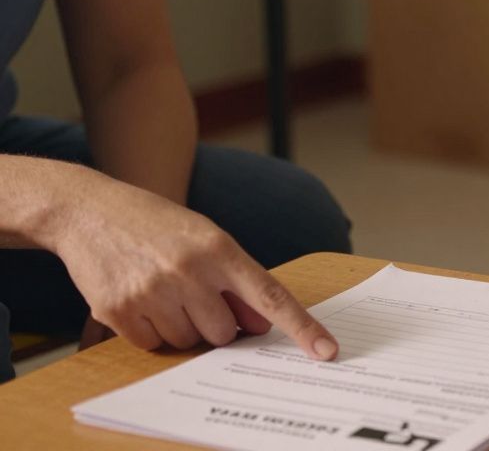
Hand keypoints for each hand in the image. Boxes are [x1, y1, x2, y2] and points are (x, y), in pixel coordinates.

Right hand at [41, 170, 337, 360]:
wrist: (87, 210)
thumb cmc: (155, 224)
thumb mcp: (204, 238)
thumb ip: (235, 279)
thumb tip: (260, 323)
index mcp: (219, 249)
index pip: (271, 296)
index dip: (302, 327)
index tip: (327, 351)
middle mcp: (189, 271)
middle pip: (225, 332)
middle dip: (215, 322)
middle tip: (192, 293)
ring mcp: (152, 291)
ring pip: (189, 341)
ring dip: (180, 325)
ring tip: (160, 288)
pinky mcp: (118, 310)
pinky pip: (152, 345)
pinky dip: (149, 329)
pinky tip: (138, 296)